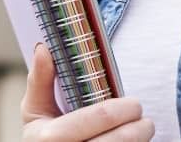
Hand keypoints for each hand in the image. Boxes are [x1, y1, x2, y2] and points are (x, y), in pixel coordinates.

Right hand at [22, 43, 154, 141]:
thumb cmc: (42, 139)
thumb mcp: (34, 112)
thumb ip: (40, 81)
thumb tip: (44, 49)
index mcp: (49, 138)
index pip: (100, 117)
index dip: (123, 108)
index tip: (135, 104)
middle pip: (121, 140)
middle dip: (140, 128)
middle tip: (145, 120)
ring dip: (140, 141)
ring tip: (142, 132)